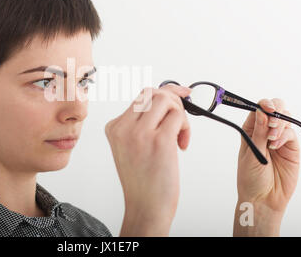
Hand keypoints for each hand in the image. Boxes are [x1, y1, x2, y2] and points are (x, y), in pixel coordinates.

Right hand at [105, 84, 191, 235]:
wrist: (145, 207)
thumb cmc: (143, 180)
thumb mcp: (133, 147)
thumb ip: (142, 123)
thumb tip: (168, 96)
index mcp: (114, 128)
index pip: (141, 97)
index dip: (164, 93)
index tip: (180, 93)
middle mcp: (123, 128)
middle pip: (153, 93)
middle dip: (173, 101)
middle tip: (180, 120)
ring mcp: (140, 134)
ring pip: (165, 100)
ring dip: (180, 114)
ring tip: (178, 135)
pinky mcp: (159, 141)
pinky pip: (178, 117)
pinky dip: (185, 128)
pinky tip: (181, 145)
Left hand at [234, 98, 299, 235]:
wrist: (263, 199)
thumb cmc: (251, 178)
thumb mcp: (251, 153)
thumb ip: (258, 132)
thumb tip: (261, 111)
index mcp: (250, 130)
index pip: (257, 109)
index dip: (262, 105)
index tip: (266, 107)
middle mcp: (265, 132)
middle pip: (274, 109)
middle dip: (275, 110)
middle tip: (272, 121)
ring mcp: (279, 139)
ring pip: (285, 119)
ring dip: (280, 123)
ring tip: (272, 139)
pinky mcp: (291, 148)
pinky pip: (291, 133)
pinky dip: (285, 135)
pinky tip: (276, 145)